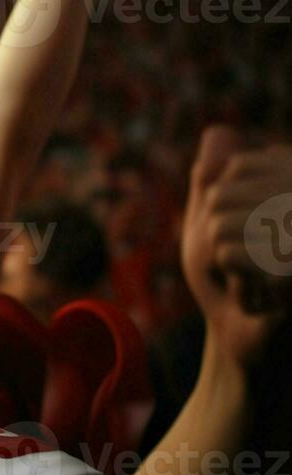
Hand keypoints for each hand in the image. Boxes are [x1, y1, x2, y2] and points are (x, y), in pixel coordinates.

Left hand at [182, 127, 291, 367]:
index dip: (220, 210)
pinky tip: (262, 295)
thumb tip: (218, 133)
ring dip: (227, 261)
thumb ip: (214, 176)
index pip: (234, 169)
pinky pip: (234, 254)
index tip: (248, 239)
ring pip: (224, 224)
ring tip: (258, 278)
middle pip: (223, 196)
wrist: (249, 341)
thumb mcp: (213, 221)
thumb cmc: (233, 279)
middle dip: (219, 237)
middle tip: (251, 266)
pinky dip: (233, 278)